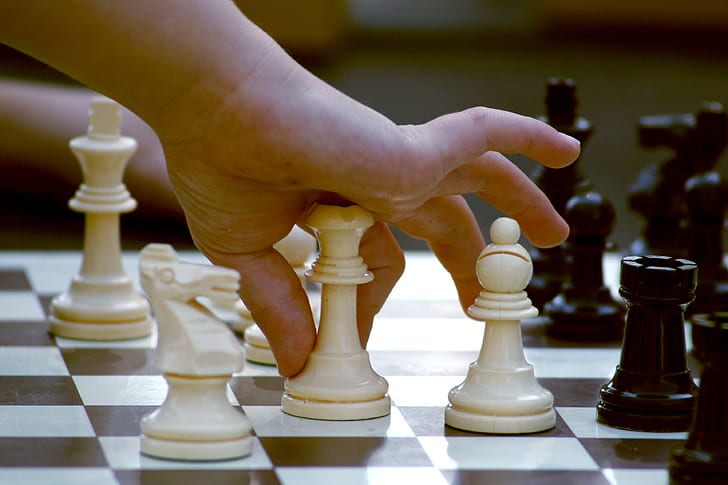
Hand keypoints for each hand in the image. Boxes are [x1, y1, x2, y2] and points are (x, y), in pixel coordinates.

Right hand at [156, 47, 579, 375]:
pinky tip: (564, 152)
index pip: (376, 260)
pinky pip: (482, 136)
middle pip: (441, 223)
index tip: (356, 341)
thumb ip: (282, 304)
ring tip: (553, 234)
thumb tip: (295, 362)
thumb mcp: (250, 255)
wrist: (215, 111)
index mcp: (339, 205)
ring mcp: (397, 163)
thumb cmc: (222, 166)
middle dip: (467, 261)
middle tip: (480, 300)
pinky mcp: (411, 149)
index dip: (369, 305)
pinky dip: (524, 137)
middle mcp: (375, 182)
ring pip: (477, 177)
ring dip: (519, 201)